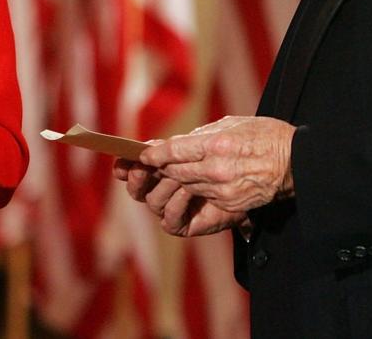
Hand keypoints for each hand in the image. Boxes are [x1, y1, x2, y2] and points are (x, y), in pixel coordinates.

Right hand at [114, 157, 245, 236]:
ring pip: (152, 202)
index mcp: (159, 168)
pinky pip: (169, 219)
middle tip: (142, 169)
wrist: (251, 178)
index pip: (133, 168)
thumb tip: (146, 149)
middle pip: (136, 189)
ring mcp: (172, 208)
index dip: (124, 166)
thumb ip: (170, 149)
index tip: (120, 163)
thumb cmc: (224, 159)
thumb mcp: (194, 147)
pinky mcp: (184, 225)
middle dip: (137, 178)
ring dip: (163, 187)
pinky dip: (176, 204)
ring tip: (179, 177)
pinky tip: (188, 191)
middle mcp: (162, 189)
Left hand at [138, 116, 295, 214]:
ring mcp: (224, 189)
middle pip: (176, 171)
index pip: (174, 151)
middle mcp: (217, 169)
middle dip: (163, 167)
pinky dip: (197, 189)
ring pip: (187, 185)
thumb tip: (177, 142)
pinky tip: (196, 182)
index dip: (155, 153)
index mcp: (216, 145)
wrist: (298, 162)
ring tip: (172, 172)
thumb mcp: (232, 125)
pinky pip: (204, 196)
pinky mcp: (231, 203)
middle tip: (153, 163)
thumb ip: (202, 135)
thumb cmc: (266, 136)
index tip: (144, 154)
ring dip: (177, 179)